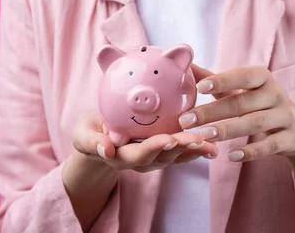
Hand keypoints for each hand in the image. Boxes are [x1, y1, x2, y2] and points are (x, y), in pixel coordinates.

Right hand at [72, 111, 218, 172]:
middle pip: (162, 157)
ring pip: (174, 157)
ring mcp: (152, 159)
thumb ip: (91, 142)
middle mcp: (139, 161)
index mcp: (120, 156)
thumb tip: (104, 150)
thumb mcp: (82, 134)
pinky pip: (180, 154)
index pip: (139, 154)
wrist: (97, 140)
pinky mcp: (161, 154)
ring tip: (210, 143)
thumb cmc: (89, 132)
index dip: (154, 147)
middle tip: (197, 138)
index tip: (168, 138)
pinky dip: (196, 150)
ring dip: (193, 151)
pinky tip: (211, 145)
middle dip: (180, 148)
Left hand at [180, 65, 294, 172]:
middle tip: (187, 120)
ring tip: (205, 135)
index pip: (243, 76)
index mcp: (263, 78)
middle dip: (213, 111)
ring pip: (255, 123)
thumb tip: (186, 66)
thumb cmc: (260, 105)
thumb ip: (216, 81)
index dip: (223, 80)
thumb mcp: (243, 90)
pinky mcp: (290, 139)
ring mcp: (285, 117)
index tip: (200, 87)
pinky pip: (270, 146)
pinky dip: (251, 151)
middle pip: (243, 102)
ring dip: (228, 129)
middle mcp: (276, 94)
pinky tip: (231, 155)